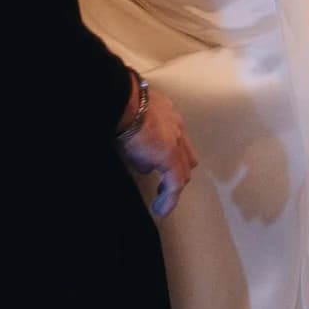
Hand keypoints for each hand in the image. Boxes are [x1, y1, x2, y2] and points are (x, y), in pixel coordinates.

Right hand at [118, 81, 196, 219]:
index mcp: (168, 115)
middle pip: (187, 157)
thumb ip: (138, 128)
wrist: (124, 99)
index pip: (177, 139)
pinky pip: (174, 184)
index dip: (172, 157)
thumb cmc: (121, 102)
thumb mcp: (133, 114)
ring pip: (182, 171)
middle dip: (177, 173)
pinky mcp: (169, 157)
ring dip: (172, 187)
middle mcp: (177, 127)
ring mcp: (175, 142)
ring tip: (161, 201)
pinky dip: (169, 199)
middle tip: (164, 188)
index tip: (160, 168)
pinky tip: (161, 209)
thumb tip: (135, 148)